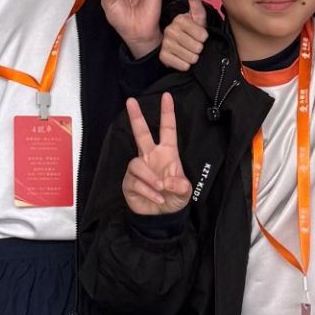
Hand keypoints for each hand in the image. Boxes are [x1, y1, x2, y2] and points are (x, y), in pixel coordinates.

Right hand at [123, 94, 190, 216]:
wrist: (161, 218)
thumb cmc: (174, 198)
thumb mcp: (185, 192)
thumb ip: (181, 185)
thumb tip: (167, 180)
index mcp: (167, 154)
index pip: (167, 130)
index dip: (167, 113)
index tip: (166, 97)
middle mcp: (150, 157)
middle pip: (141, 133)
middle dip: (136, 117)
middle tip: (130, 101)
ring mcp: (139, 169)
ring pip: (137, 163)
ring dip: (150, 178)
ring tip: (161, 189)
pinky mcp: (129, 182)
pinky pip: (135, 182)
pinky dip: (148, 191)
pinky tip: (157, 198)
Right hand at [159, 0, 210, 74]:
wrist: (183, 49)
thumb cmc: (194, 32)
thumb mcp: (198, 16)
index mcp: (180, 19)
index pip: (201, 34)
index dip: (204, 38)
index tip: (201, 36)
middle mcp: (169, 30)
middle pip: (196, 46)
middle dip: (199, 48)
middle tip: (195, 45)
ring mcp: (165, 43)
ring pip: (190, 57)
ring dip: (193, 57)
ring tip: (190, 52)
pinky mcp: (162, 57)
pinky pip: (182, 65)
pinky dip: (186, 65)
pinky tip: (183, 59)